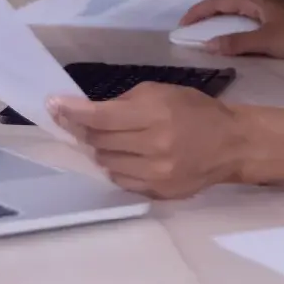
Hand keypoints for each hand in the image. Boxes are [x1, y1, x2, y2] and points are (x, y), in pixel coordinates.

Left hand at [48, 83, 244, 199]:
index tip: (53, 106)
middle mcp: (154, 146)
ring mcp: (156, 173)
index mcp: (155, 115)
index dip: (73, 112)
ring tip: (112, 139)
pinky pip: (121, 180)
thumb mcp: (162, 92)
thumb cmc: (195, 111)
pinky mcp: (159, 191)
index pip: (101, 117)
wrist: (231, 144)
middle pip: (99, 142)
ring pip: (106, 163)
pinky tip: (126, 156)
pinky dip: (116, 166)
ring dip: (101, 149)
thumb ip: (125, 103)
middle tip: (78, 121)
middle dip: (84, 130)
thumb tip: (88, 113)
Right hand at [178, 0, 283, 58]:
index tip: (183, 24)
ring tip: (206, 23)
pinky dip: (232, 14)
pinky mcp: (276, 8)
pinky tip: (233, 25)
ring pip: (236, 1)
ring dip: (219, 10)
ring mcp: (269, 0)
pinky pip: (246, 7)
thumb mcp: (266, 42)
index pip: (218, 1)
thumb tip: (208, 44)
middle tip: (190, 24)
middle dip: (205, 9)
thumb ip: (236, 43)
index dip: (198, 12)